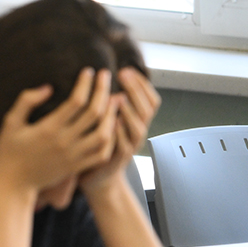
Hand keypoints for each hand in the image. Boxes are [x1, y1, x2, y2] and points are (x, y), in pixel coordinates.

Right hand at [0, 68, 118, 195]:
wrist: (13, 184)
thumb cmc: (8, 152)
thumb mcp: (9, 123)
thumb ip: (26, 102)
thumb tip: (48, 87)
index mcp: (48, 129)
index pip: (76, 102)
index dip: (85, 84)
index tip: (88, 71)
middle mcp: (64, 142)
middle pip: (94, 113)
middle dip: (103, 91)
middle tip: (105, 76)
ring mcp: (73, 156)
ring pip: (104, 133)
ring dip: (112, 114)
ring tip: (114, 99)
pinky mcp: (77, 166)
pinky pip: (102, 152)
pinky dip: (111, 138)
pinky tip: (112, 125)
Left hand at [80, 67, 160, 193]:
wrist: (98, 177)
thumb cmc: (99, 144)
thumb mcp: (108, 120)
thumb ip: (111, 102)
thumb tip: (107, 75)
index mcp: (136, 121)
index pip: (150, 99)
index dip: (142, 84)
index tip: (128, 68)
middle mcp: (137, 132)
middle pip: (146, 109)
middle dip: (136, 90)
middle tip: (123, 74)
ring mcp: (130, 146)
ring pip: (138, 128)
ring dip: (129, 111)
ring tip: (120, 97)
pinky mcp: (117, 159)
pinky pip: (123, 146)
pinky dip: (119, 133)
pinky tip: (112, 123)